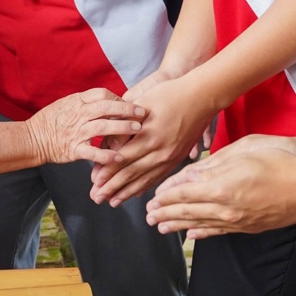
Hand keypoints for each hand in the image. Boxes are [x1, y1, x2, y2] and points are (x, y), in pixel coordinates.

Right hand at [26, 88, 144, 165]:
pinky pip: (93, 152)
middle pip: (107, 108)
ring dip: (122, 128)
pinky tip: (120, 157)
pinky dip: (107, 155)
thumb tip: (107, 99)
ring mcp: (76, 132)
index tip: (130, 104)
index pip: (102, 94)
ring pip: (103, 127)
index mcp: (77, 101)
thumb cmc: (50, 121)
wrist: (33, 138)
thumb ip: (85, 102)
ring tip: (137, 130)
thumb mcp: (67, 103)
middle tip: (143, 113)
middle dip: (127, 110)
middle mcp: (78, 114)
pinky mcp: (74, 149)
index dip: (118, 98)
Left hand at [89, 74, 214, 205]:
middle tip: (97, 198)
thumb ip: (125, 124)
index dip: (106, 173)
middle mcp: (160, 151)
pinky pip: (160, 177)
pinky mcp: (179, 158)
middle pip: (131, 173)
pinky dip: (146, 187)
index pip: (121, 159)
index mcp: (148, 136)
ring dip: (127, 192)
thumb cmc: (170, 94)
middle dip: (112, 188)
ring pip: (145, 179)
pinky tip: (137, 194)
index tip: (93, 183)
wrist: (202, 97)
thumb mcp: (143, 104)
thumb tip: (108, 143)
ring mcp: (171, 156)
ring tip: (113, 201)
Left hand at [145, 144, 295, 237]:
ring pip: (200, 224)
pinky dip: (202, 233)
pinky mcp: (248, 227)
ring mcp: (237, 221)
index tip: (152, 197)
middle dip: (165, 213)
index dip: (165, 196)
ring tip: (162, 227)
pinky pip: (219, 232)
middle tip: (149, 216)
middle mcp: (226, 208)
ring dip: (178, 226)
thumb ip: (212, 164)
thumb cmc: (279, 159)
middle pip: (187, 212)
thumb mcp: (240, 151)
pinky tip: (193, 235)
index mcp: (221, 187)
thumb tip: (190, 173)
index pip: (183, 193)